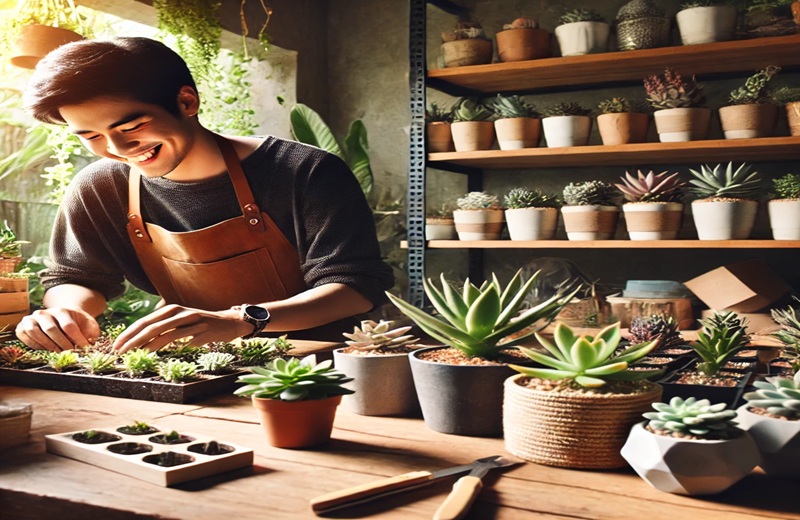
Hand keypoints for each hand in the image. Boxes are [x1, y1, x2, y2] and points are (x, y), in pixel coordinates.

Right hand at [15, 308, 100, 351]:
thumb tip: (89, 345)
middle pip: (51, 329)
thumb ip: (91, 334)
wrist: (63, 317)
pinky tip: (45, 350)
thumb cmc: (77, 324)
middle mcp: (44, 313)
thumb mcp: (88, 326)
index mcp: (62, 311)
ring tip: (57, 352)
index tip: (84, 349)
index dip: (76, 339)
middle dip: (62, 344)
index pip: (68, 326)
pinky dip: (33, 344)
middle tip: (70, 353)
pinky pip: (24, 335)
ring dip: (46, 345)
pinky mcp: (23, 326)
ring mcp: (32, 319)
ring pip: (34, 331)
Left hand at [113, 304, 252, 352]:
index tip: (117, 345)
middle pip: (152, 327)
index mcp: (172, 309)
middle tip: (120, 352)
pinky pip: (186, 343)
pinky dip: (174, 350)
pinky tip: (164, 357)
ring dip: (149, 346)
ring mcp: (193, 323)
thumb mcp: (181, 317)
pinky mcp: (203, 333)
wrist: (229, 322)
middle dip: (133, 340)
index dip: (129, 333)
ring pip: (166, 335)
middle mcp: (181, 313)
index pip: (145, 321)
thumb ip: (163, 323)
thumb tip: (140, 336)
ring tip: (137, 356)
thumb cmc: (201, 322)